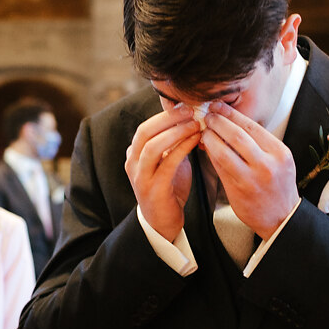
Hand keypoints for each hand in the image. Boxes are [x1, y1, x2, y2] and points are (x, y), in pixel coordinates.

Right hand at [125, 104, 202, 240]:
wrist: (163, 223)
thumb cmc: (169, 189)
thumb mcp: (169, 161)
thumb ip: (173, 143)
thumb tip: (187, 117)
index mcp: (134, 154)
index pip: (145, 127)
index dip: (165, 114)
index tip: (185, 105)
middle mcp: (133, 164)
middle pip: (145, 132)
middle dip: (168, 118)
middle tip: (190, 110)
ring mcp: (141, 177)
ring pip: (153, 146)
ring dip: (176, 132)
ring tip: (195, 124)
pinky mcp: (153, 189)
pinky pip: (167, 163)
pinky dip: (182, 149)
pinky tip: (195, 141)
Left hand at [200, 102, 299, 239]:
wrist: (282, 218)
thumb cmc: (278, 186)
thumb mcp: (278, 161)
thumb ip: (259, 144)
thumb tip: (231, 122)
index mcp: (279, 152)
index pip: (251, 126)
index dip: (232, 114)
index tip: (218, 106)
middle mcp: (267, 164)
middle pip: (237, 135)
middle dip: (218, 122)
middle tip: (207, 115)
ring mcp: (252, 179)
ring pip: (224, 152)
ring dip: (210, 138)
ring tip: (204, 131)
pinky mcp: (238, 191)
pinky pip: (219, 168)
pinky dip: (211, 155)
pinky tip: (205, 147)